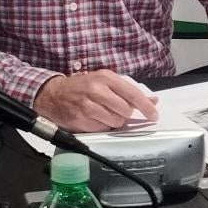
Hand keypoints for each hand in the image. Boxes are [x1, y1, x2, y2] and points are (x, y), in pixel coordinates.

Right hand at [33, 70, 158, 132]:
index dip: (146, 107)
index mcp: (105, 78)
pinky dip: (103, 126)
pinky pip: (103, 129)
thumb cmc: (82, 86)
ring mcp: (88, 106)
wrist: (54, 95)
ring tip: (104, 113)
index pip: (133, 94)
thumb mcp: (104, 81)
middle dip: (125, 114)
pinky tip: (95, 119)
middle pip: (126, 111)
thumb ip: (128, 91)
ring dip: (115, 121)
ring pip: (116, 122)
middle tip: (117, 110)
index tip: (153, 115)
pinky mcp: (81, 120)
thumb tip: (153, 101)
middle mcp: (97, 91)